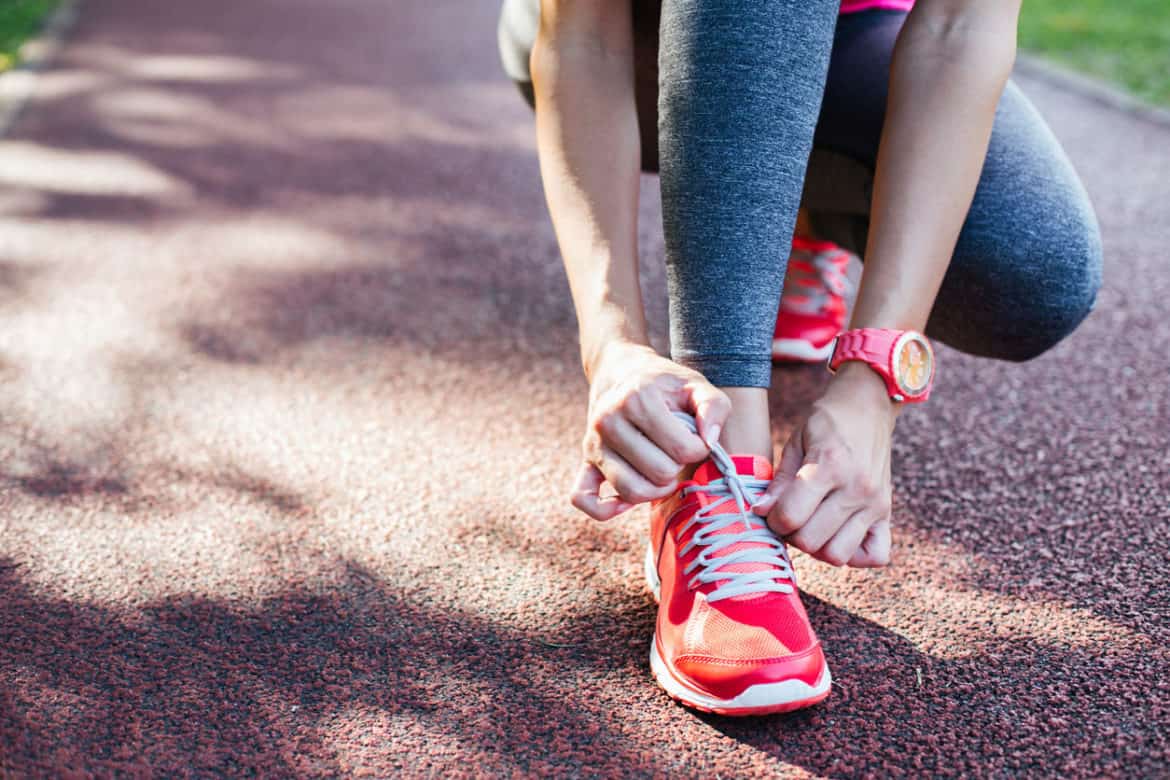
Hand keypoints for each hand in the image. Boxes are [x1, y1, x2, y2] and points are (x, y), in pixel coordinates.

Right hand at [571, 341, 729, 520]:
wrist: (620, 372)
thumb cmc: (663, 383)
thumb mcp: (695, 384)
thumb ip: (713, 407)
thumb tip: (709, 442)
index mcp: (637, 399)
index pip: (683, 450)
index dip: (700, 449)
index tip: (696, 438)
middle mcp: (608, 421)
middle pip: (659, 473)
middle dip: (677, 467)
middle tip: (676, 451)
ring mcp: (594, 444)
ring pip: (630, 491)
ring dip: (655, 489)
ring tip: (662, 470)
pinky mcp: (586, 461)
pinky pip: (583, 497)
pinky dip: (606, 509)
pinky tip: (626, 502)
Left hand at [752, 363, 895, 566]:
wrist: (869, 405)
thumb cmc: (827, 421)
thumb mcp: (795, 441)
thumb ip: (779, 480)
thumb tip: (760, 511)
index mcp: (829, 466)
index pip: (791, 516)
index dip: (772, 519)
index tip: (770, 509)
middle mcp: (857, 489)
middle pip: (812, 541)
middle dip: (790, 534)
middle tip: (788, 516)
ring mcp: (875, 504)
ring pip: (838, 555)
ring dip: (818, 547)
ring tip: (811, 525)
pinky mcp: (887, 512)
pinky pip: (875, 555)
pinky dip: (854, 554)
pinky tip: (837, 534)